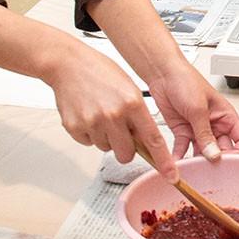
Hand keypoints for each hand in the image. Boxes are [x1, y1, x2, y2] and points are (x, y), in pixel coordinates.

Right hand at [44, 41, 173, 173]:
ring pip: (106, 148)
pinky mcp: (75, 128)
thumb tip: (145, 139)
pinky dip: (90, 134)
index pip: (153, 139)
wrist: (68, 64)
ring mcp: (93, 123)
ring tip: (101, 114)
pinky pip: (88, 143)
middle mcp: (113, 115)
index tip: (170, 174)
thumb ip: (138, 114)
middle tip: (121, 132)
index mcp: (132, 103)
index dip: (163, 160)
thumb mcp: (129, 88)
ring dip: (106, 138)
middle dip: (126, 149)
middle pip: (127, 154)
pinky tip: (88, 115)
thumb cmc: (99, 71)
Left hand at [146, 63, 238, 160]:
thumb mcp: (198, 107)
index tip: (229, 162)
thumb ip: (205, 133)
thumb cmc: (186, 79)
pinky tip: (177, 163)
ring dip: (197, 162)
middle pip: (222, 150)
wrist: (163, 73)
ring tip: (192, 169)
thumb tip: (214, 154)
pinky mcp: (183, 132)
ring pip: (203, 153)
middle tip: (209, 170)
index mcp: (226, 115)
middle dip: (216, 161)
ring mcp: (198, 129)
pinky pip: (184, 149)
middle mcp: (214, 124)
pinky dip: (180, 157)